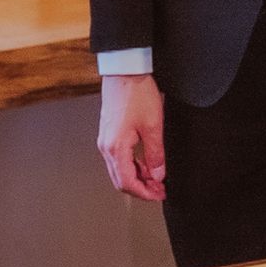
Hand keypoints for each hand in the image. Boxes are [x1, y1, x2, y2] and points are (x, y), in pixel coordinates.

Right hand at [97, 74, 166, 200]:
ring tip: (156, 178)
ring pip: (120, 169)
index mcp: (115, 148)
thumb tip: (158, 174)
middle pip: (121, 179)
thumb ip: (155, 153)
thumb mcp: (154, 124)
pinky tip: (146, 163)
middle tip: (159, 190)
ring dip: (137, 176)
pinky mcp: (110, 133)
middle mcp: (106, 147)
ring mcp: (106, 140)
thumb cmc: (137, 93)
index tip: (159, 195)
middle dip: (141, 188)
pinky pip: (119, 157)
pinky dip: (133, 164)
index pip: (127, 182)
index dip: (144, 193)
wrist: (125, 72)